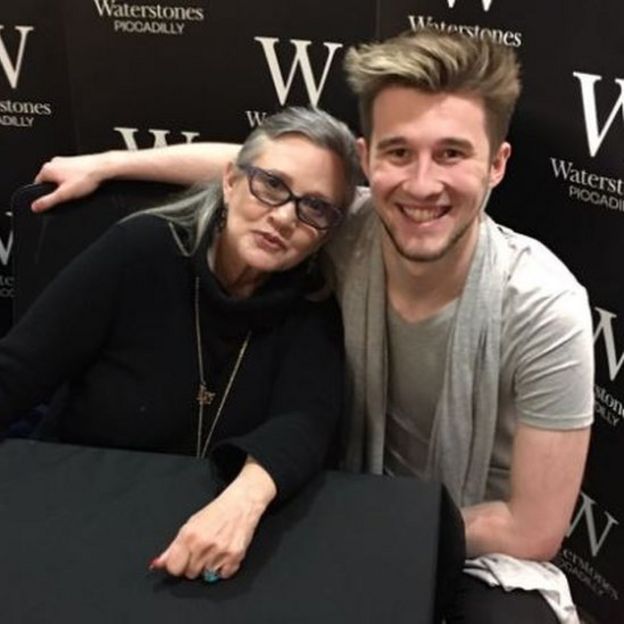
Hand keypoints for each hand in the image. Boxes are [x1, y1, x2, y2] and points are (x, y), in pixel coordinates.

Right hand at [32, 153, 111, 211]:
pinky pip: (70, 174)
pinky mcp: (74, 162)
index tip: (54, 200)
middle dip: (57, 190)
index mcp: (47, 169)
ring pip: (60, 178)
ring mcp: (64, 161)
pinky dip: (74, 180)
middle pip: (50, 182)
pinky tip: (82, 183)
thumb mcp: (64, 194)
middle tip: (69, 195)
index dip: (45, 195)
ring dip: (67, 185)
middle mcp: (54, 163)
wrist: (103, 168)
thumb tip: (35, 206)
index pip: (37, 185)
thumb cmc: (86, 177)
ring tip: (78, 188)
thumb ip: (48, 201)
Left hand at [151, 457, 276, 579]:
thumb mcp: (191, 525)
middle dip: (195, 564)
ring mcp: (219, 551)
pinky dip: (225, 567)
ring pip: (207, 575)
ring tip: (216, 548)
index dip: (178, 564)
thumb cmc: (216, 512)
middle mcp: (203, 544)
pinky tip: (226, 552)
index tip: (184, 558)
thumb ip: (173, 547)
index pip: (174, 568)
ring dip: (210, 565)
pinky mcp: (235, 556)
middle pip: (190, 574)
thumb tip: (158, 564)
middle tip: (204, 549)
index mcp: (189, 535)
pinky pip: (224, 575)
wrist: (241, 503)